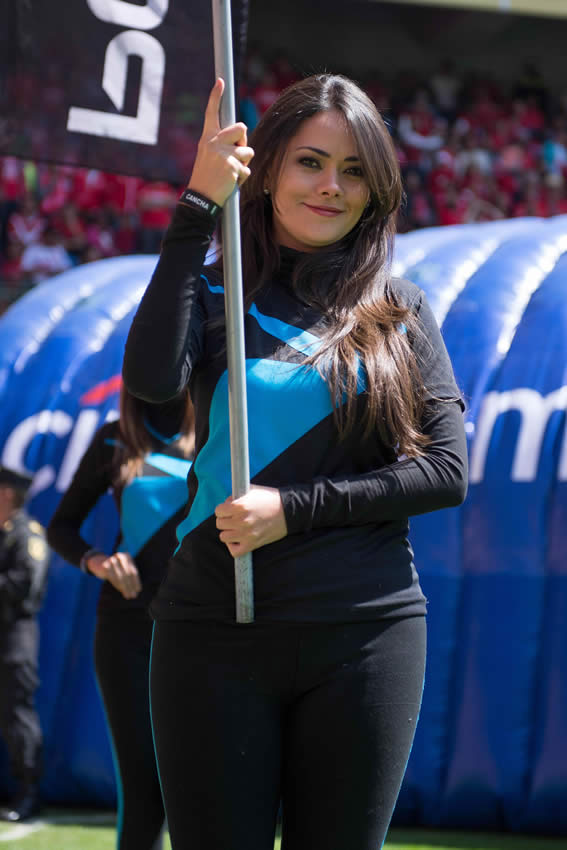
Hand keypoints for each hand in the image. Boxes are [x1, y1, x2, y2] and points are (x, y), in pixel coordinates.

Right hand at [87, 551, 141, 599]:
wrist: (98, 561)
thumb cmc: (115, 567)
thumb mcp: (123, 570)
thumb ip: (130, 577)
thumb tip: (137, 590)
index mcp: (127, 556)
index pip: (133, 571)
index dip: (136, 581)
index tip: (138, 590)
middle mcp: (120, 557)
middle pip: (128, 575)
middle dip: (131, 586)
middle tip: (133, 595)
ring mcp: (112, 560)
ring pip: (121, 577)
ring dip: (125, 587)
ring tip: (128, 595)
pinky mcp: (105, 566)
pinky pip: (113, 577)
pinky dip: (117, 585)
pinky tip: (120, 590)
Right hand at [187, 77, 253, 206]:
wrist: (201, 198)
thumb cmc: (207, 177)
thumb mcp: (209, 156)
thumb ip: (223, 144)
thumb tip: (242, 137)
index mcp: (207, 138)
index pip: (212, 113)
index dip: (216, 96)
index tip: (220, 81)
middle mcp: (214, 143)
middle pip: (242, 128)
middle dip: (243, 141)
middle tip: (235, 155)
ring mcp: (224, 154)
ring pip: (248, 151)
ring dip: (243, 163)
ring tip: (229, 173)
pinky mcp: (233, 167)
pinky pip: (247, 169)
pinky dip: (242, 178)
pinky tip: (230, 183)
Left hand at [214, 486, 287, 557]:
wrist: (289, 511)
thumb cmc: (271, 499)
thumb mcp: (251, 491)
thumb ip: (236, 496)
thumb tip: (225, 503)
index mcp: (240, 506)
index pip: (218, 511)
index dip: (222, 509)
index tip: (228, 510)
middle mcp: (241, 521)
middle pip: (220, 524)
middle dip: (225, 519)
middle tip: (233, 518)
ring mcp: (246, 534)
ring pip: (224, 537)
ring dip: (229, 532)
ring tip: (236, 528)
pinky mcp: (252, 544)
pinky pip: (234, 551)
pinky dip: (233, 546)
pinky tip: (237, 539)